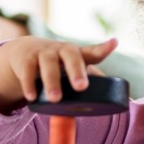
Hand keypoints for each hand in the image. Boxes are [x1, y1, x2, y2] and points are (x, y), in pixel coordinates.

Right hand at [0, 36, 118, 112]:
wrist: (25, 51)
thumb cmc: (58, 64)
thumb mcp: (73, 67)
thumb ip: (92, 80)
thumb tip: (119, 100)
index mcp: (76, 54)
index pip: (92, 51)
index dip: (104, 48)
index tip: (114, 42)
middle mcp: (61, 50)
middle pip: (70, 57)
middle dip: (76, 71)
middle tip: (81, 87)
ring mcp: (43, 53)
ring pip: (48, 65)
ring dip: (51, 82)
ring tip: (55, 98)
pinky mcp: (26, 60)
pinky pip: (27, 72)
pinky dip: (29, 84)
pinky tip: (32, 97)